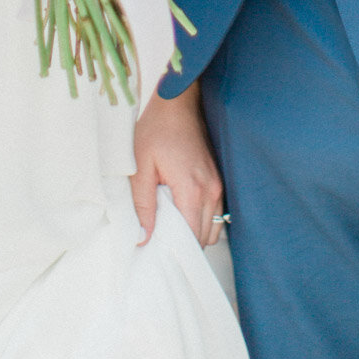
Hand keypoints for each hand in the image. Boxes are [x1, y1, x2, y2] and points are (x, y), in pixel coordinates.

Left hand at [132, 83, 224, 248]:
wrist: (177, 103)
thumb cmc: (157, 129)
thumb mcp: (140, 166)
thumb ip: (142, 205)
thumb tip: (143, 238)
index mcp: (192, 189)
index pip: (191, 239)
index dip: (174, 251)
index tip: (157, 255)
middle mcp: (211, 190)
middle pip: (203, 239)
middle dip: (183, 246)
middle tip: (159, 243)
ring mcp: (218, 185)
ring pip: (211, 229)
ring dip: (193, 234)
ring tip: (169, 228)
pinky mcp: (218, 180)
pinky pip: (214, 214)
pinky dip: (200, 221)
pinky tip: (180, 213)